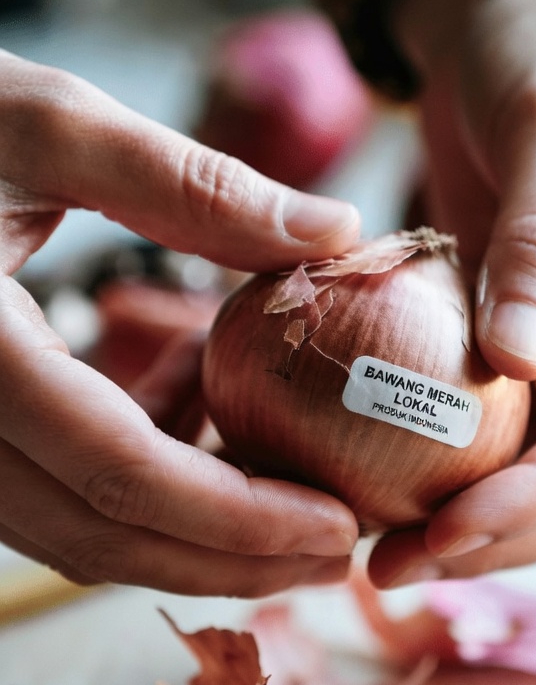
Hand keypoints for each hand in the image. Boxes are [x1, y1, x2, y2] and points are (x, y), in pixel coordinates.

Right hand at [0, 51, 360, 594]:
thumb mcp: (48, 124)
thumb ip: (190, 185)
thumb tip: (335, 232)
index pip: (121, 473)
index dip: (240, 518)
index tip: (338, 524)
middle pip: (101, 536)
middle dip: (231, 560)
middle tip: (338, 552)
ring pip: (73, 534)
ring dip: (189, 540)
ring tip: (295, 512)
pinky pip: (51, 494)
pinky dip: (139, 487)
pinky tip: (203, 425)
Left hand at [369, 0, 535, 586]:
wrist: (506, 15)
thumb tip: (522, 365)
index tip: (445, 535)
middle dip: (501, 536)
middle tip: (392, 567)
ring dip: (471, 523)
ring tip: (378, 552)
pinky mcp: (525, 349)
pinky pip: (492, 434)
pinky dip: (444, 472)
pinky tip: (376, 488)